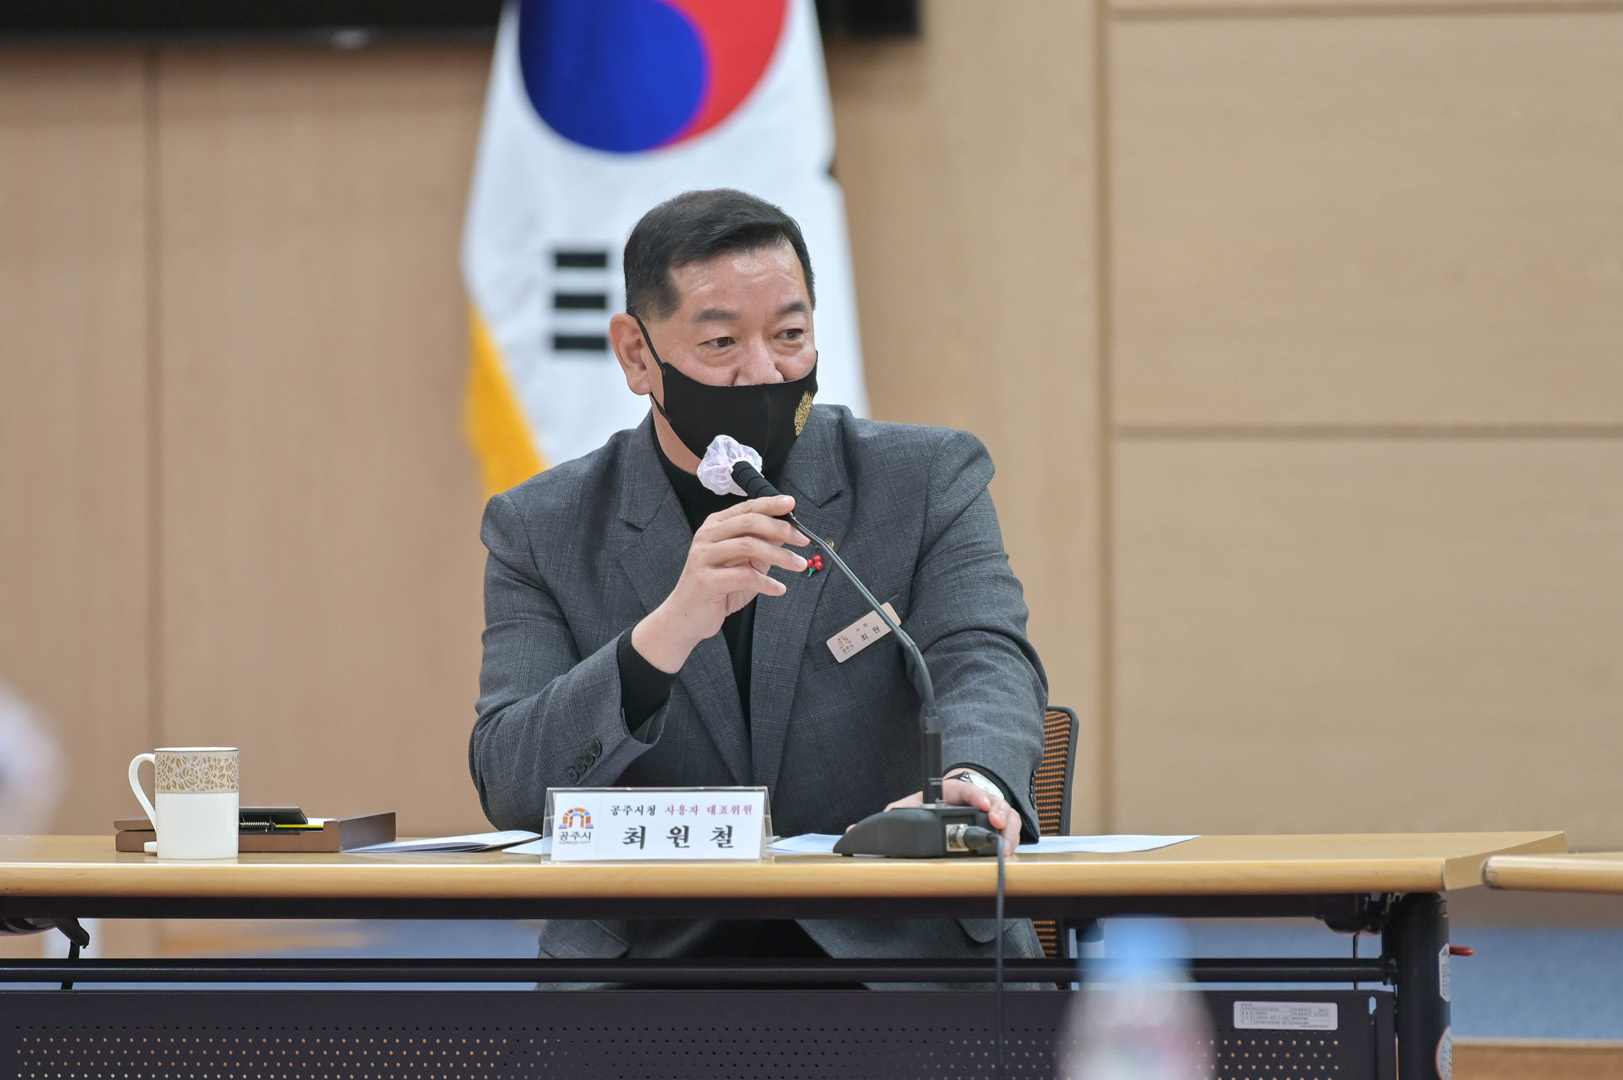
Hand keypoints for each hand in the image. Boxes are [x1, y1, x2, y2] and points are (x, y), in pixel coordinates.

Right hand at [632, 495, 808, 672]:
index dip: (771, 505)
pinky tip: (779, 588)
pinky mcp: (705, 579)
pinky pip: (743, 576)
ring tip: (799, 565)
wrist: (687, 617)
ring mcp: (703, 556)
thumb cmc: (717, 588)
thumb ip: (762, 545)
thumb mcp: (745, 562)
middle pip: (749, 522)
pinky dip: (767, 582)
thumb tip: (788, 531)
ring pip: (748, 546)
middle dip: (781, 529)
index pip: (747, 508)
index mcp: (716, 526)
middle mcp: (707, 536)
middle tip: (803, 540)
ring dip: (780, 555)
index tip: (791, 505)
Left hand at [858, 776, 1022, 854]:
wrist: (952, 805)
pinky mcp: (1000, 827)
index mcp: (953, 791)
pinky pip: (1012, 830)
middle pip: (994, 802)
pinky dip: (1013, 840)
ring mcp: (991, 812)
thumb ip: (890, 817)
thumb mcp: (912, 807)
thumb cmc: (933, 806)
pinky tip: (1009, 853)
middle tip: (999, 824)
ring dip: (1009, 830)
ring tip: (1006, 846)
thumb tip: (852, 830)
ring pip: (1007, 817)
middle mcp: (976, 799)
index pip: (966, 788)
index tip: (982, 804)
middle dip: (999, 812)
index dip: (975, 795)